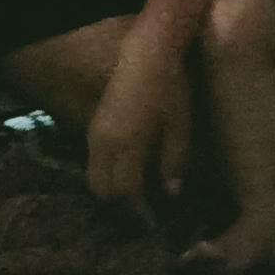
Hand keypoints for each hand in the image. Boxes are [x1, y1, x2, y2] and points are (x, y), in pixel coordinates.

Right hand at [83, 57, 190, 206]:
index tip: (151, 220)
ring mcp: (95, 134)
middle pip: (101, 188)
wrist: (146, 53)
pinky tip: (129, 170)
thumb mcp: (180, 124)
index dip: (136, 209)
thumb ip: (174, 160)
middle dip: (118, 204)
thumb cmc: (169, 87)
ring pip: (94, 176)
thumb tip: (172, 193)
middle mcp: (104, 143)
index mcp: (127, 144)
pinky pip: (95, 161)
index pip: (124, 191)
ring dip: (111, 188)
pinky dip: (109, 173)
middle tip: (140, 210)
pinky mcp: (94, 126)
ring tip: (135, 193)